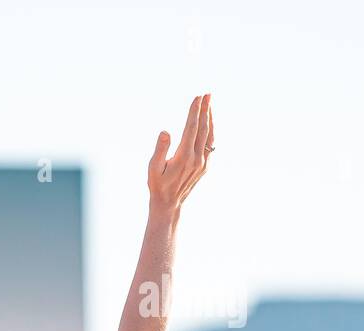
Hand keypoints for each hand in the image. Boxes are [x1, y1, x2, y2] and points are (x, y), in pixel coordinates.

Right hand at [147, 94, 213, 213]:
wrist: (169, 204)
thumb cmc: (157, 185)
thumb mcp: (153, 168)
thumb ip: (160, 149)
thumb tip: (166, 131)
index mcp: (184, 157)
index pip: (191, 128)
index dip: (195, 112)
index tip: (198, 98)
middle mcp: (197, 159)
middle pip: (203, 129)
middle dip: (205, 110)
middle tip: (207, 94)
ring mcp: (203, 162)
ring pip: (209, 135)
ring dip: (210, 118)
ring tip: (209, 104)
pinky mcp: (205, 166)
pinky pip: (210, 144)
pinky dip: (210, 131)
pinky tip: (208, 124)